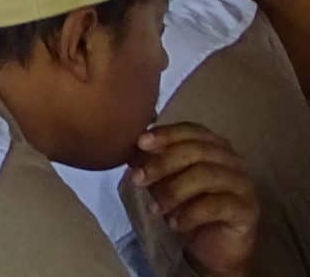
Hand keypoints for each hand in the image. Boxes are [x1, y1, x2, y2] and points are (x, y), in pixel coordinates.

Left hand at [129, 123, 258, 276]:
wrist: (212, 248)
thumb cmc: (187, 207)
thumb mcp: (164, 182)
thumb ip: (152, 163)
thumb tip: (130, 149)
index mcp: (213, 147)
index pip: (192, 131)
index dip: (167, 134)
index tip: (140, 143)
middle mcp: (233, 161)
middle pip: (197, 151)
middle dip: (162, 163)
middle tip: (138, 179)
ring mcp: (243, 185)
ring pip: (207, 175)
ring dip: (174, 190)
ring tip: (155, 208)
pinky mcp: (248, 211)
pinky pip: (218, 205)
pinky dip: (190, 214)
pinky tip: (174, 224)